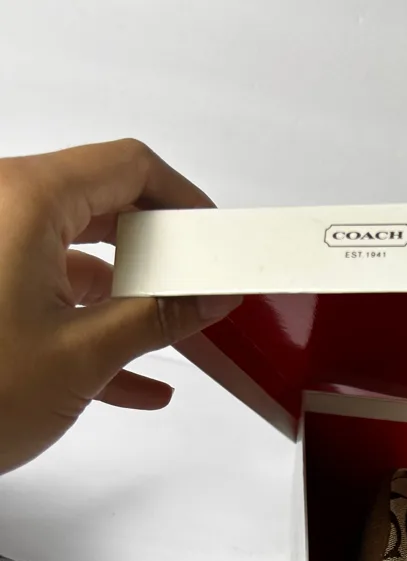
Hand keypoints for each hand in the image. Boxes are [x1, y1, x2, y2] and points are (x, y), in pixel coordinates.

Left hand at [0, 139, 240, 473]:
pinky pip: (54, 294)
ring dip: (132, 295)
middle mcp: (2, 212)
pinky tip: (136, 376)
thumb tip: (207, 296)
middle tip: (201, 284)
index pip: (129, 166)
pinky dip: (97, 325)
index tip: (215, 239)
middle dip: (161, 252)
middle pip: (105, 206)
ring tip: (176, 333)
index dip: (184, 201)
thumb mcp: (82, 355)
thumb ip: (158, 317)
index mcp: (24, 201)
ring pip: (80, 256)